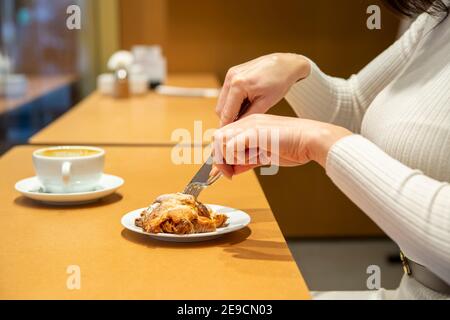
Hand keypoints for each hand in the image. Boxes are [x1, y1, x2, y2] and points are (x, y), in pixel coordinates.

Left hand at [212, 114, 351, 177]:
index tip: (224, 171)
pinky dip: (235, 157)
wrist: (310, 141)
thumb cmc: (293, 147)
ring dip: (227, 158)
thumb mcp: (264, 156)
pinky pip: (232, 146)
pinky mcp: (254, 133)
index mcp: (249, 124)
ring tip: (239, 167)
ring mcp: (250, 126)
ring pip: (221, 141)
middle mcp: (247, 122)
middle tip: (227, 173)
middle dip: (219, 159)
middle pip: (218, 138)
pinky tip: (247, 161)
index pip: (224, 137)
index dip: (220, 155)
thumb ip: (247, 160)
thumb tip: (232, 170)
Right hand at [216, 53, 310, 125]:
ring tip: (246, 114)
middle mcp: (231, 77)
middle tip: (240, 128)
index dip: (227, 128)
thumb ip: (248, 117)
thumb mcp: (265, 103)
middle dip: (228, 119)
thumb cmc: (280, 81)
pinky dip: (233, 101)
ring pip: (222, 101)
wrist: (285, 64)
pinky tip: (246, 104)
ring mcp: (231, 74)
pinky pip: (227, 92)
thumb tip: (237, 128)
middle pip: (220, 108)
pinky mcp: (233, 72)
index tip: (228, 138)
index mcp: (239, 85)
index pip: (226, 113)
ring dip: (230, 110)